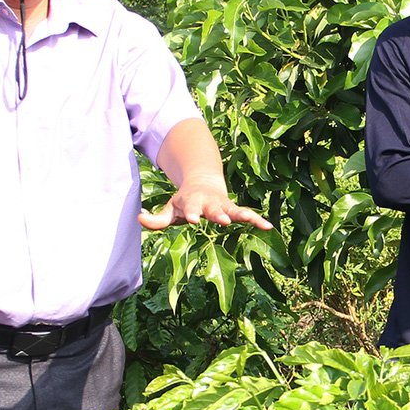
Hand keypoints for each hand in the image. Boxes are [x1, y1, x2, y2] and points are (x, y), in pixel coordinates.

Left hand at [139, 177, 272, 230]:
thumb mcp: (169, 208)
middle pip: (214, 209)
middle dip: (218, 214)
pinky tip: (269, 226)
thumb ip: (156, 218)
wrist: (203, 182)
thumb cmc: (184, 201)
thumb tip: (139, 218)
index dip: (191, 213)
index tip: (192, 219)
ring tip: (253, 221)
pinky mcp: (234, 209)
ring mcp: (224, 205)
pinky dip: (258, 220)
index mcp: (192, 202)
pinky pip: (248, 214)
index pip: (191, 208)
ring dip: (243, 216)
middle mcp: (210, 203)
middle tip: (223, 220)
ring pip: (235, 210)